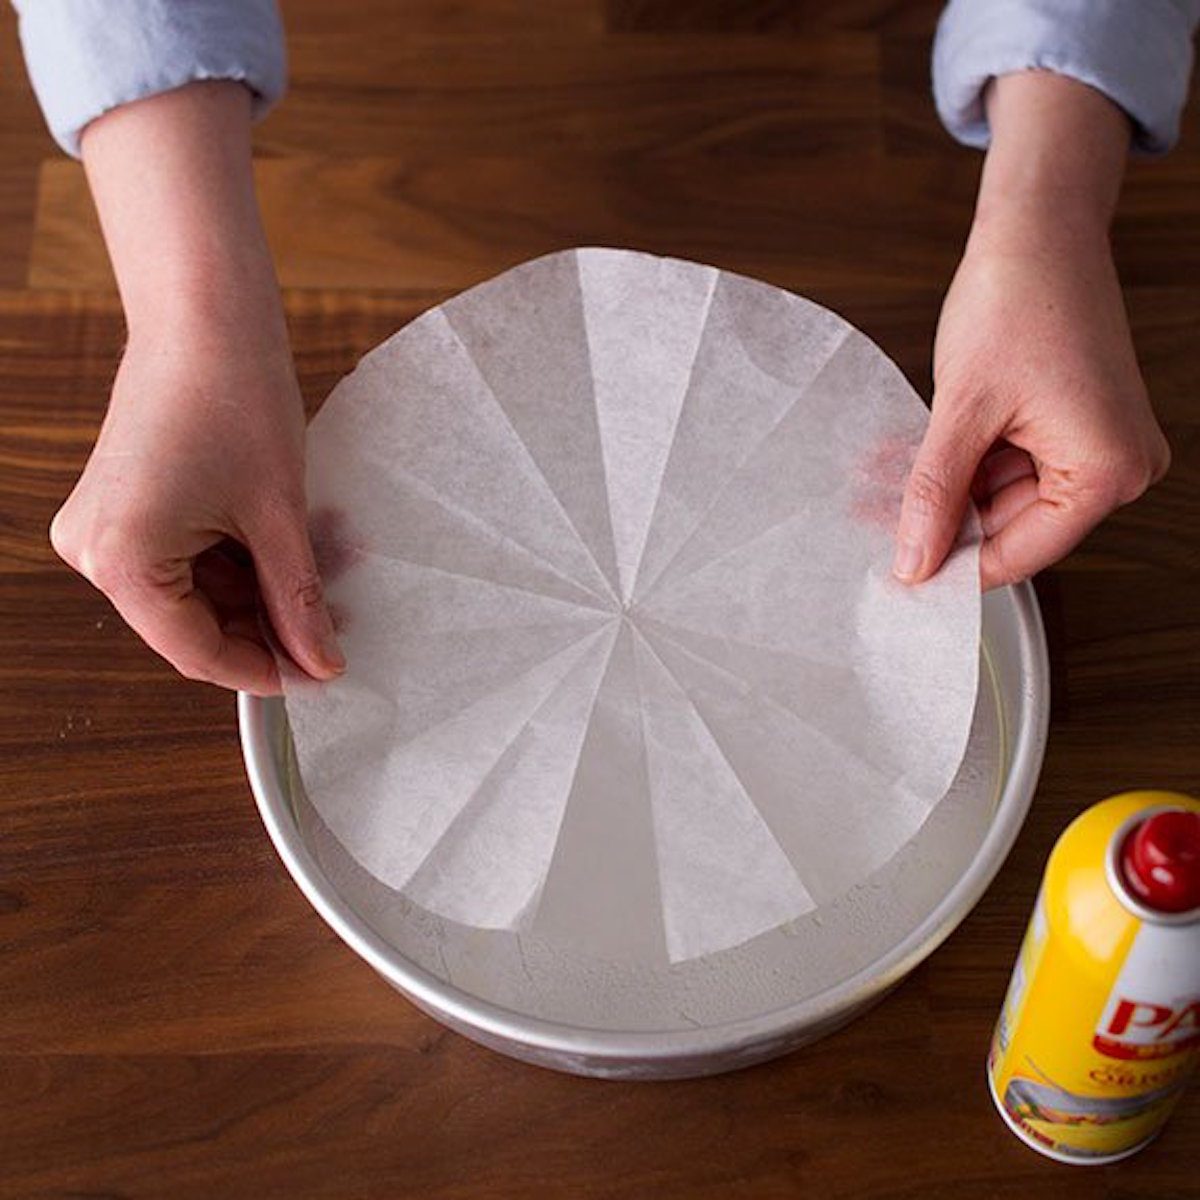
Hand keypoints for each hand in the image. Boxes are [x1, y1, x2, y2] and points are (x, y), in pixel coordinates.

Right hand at [50, 318, 343, 694]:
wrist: (204, 317)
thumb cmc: (236, 398)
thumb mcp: (278, 516)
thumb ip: (297, 601)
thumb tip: (321, 663)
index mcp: (121, 559)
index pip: (196, 651)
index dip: (264, 671)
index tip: (318, 676)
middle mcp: (94, 550)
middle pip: (192, 625)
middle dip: (266, 627)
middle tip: (331, 630)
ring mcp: (103, 527)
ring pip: (193, 595)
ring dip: (259, 594)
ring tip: (323, 580)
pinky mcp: (122, 507)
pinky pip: (184, 561)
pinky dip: (237, 563)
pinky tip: (287, 553)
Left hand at [895, 72, 1169, 588]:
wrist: (1037, 228)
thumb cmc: (1018, 299)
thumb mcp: (962, 411)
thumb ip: (934, 495)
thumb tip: (914, 563)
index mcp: (1107, 470)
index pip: (1020, 555)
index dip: (954, 569)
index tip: (898, 579)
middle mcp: (1118, 466)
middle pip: (1011, 529)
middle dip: (938, 522)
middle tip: (872, 525)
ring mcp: (1098, 445)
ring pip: (1000, 499)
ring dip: (940, 492)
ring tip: (876, 485)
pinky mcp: (1074, 426)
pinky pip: (1008, 465)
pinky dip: (960, 464)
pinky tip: (907, 460)